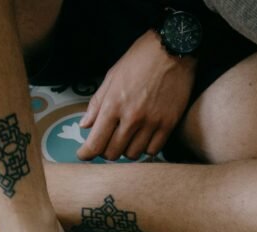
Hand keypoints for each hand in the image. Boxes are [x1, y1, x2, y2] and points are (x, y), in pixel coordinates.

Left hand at [78, 29, 195, 160]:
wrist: (172, 50)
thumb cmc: (140, 60)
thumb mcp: (112, 77)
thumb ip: (97, 104)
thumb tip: (85, 125)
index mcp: (113, 105)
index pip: (95, 142)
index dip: (86, 154)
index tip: (83, 155)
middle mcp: (131, 117)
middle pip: (113, 153)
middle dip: (105, 152)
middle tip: (107, 143)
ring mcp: (152, 122)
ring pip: (133, 154)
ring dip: (126, 151)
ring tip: (126, 140)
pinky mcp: (168, 124)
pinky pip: (153, 150)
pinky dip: (145, 149)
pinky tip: (143, 140)